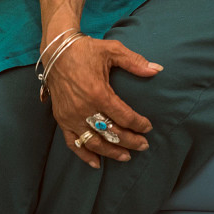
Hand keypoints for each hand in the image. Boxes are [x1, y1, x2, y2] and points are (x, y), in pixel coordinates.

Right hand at [46, 36, 159, 167]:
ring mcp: (71, 116)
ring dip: (110, 152)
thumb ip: (135, 62)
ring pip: (93, 142)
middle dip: (129, 141)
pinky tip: (96, 163)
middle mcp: (84, 108)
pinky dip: (84, 154)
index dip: (138, 124)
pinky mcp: (61, 118)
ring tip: (126, 156)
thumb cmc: (86, 50)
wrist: (56, 50)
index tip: (148, 127)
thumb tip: (157, 70)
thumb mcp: (113, 50)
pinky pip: (72, 142)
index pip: (124, 117)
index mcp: (98, 93)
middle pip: (111, 133)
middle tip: (143, 145)